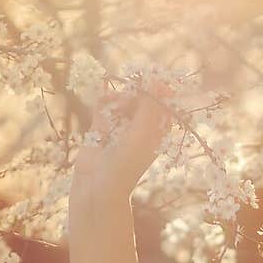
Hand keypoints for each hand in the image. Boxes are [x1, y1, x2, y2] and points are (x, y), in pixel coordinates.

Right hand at [70, 78, 176, 203]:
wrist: (98, 185)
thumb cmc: (127, 163)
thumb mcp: (144, 133)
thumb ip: (151, 107)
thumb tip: (159, 81)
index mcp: (157, 132)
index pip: (164, 104)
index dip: (159, 89)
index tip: (152, 77)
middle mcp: (140, 128)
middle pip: (142, 97)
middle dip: (135, 92)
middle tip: (130, 94)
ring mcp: (120, 126)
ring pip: (121, 99)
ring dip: (118, 99)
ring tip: (114, 109)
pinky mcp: (101, 126)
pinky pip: (103, 105)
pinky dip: (104, 104)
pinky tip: (103, 114)